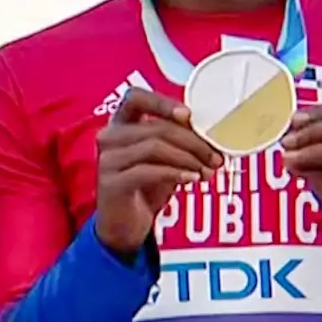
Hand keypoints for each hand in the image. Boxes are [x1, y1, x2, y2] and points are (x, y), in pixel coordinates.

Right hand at [93, 89, 221, 255]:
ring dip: (188, 158)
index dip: (162, 102)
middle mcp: (109, 137)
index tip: (188, 115)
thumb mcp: (164, 159)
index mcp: (120, 124)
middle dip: (192, 141)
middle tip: (215, 156)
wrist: (123, 225)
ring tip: (207, 171)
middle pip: (155, 127)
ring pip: (154, 147)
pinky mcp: (111, 183)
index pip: (135, 97)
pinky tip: (192, 179)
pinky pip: (149, 171)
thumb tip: (212, 133)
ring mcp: (107, 160)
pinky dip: (176, 173)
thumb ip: (178, 141)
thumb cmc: (144, 187)